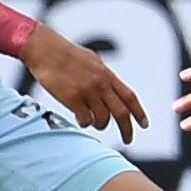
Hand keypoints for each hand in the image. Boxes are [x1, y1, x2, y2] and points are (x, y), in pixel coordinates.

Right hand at [26, 25, 146, 143]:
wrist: (46, 50)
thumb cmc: (67, 54)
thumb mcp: (93, 61)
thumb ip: (103, 76)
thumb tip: (111, 86)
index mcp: (107, 75)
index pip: (130, 97)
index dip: (139, 112)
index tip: (144, 124)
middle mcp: (101, 84)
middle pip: (121, 113)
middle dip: (127, 129)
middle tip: (128, 140)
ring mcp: (87, 91)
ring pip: (103, 119)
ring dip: (100, 125)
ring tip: (94, 122)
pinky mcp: (72, 98)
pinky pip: (85, 119)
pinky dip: (85, 123)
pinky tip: (80, 119)